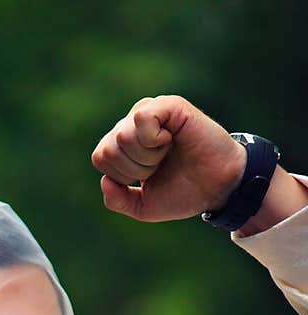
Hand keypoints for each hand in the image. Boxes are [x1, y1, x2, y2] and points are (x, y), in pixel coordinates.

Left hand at [91, 96, 246, 221]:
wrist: (216, 188)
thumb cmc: (184, 193)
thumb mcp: (143, 206)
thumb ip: (117, 200)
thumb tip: (104, 181)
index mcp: (125, 144)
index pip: (100, 157)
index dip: (122, 176)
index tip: (148, 177)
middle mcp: (134, 123)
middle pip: (109, 149)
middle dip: (135, 169)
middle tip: (160, 166)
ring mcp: (151, 110)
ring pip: (123, 136)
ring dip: (147, 157)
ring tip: (168, 153)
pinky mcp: (169, 105)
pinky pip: (142, 118)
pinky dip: (154, 140)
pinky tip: (171, 140)